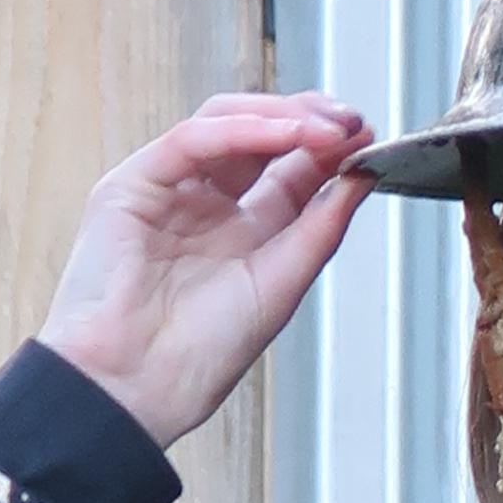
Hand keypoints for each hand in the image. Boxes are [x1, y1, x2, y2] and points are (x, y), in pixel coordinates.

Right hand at [38, 96, 372, 445]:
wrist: (139, 385)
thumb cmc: (199, 355)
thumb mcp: (283, 284)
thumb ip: (322, 227)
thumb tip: (362, 176)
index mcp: (244, 234)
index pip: (291, 170)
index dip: (330, 149)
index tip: (368, 138)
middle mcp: (208, 206)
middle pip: (261, 137)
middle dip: (310, 121)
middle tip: (351, 122)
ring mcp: (170, 191)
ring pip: (226, 124)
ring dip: (281, 117)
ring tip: (325, 125)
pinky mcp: (134, 184)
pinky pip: (191, 139)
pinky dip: (241, 129)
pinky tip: (283, 132)